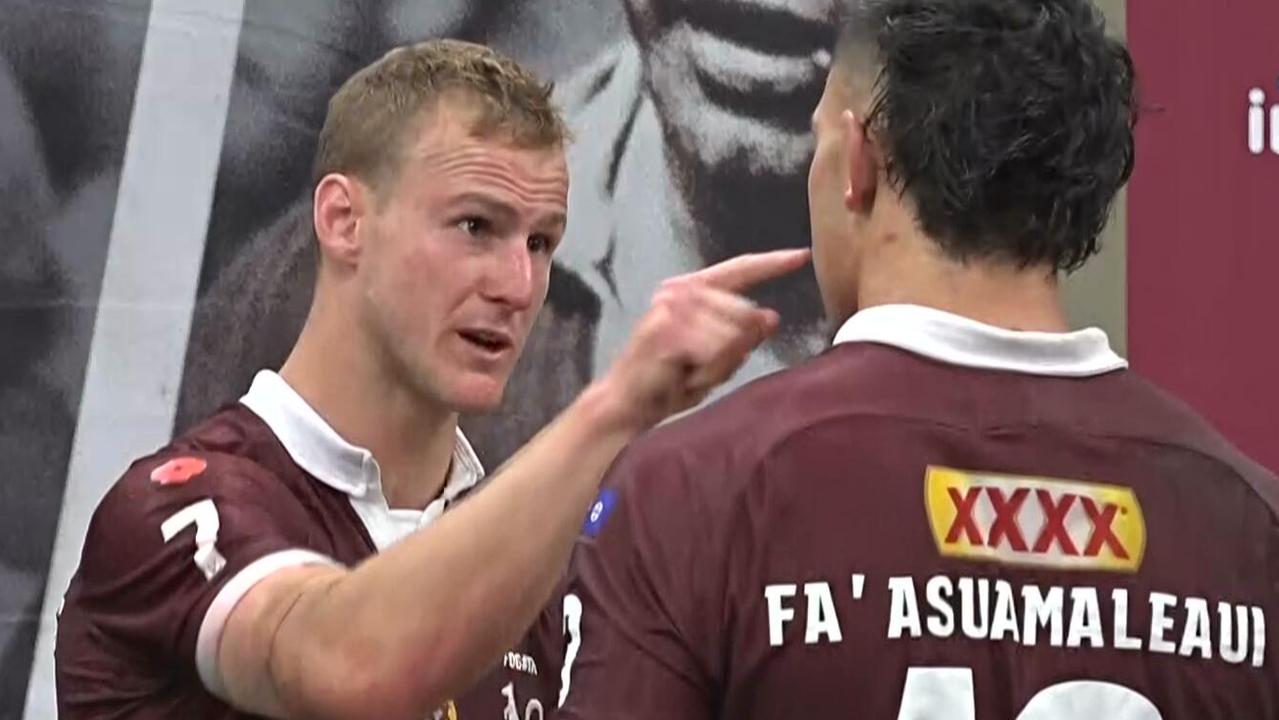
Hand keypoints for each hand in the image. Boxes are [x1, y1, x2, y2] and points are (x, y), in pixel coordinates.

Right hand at [598, 248, 811, 430]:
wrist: (628, 403)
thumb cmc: (669, 381)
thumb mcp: (715, 358)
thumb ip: (742, 335)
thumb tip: (772, 316)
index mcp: (693, 290)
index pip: (740, 269)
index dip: (772, 263)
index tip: (802, 256)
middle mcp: (680, 291)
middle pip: (745, 311)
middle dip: (734, 349)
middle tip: (702, 369)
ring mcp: (671, 307)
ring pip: (733, 334)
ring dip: (719, 365)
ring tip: (690, 373)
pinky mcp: (667, 330)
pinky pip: (715, 350)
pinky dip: (708, 371)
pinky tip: (684, 376)